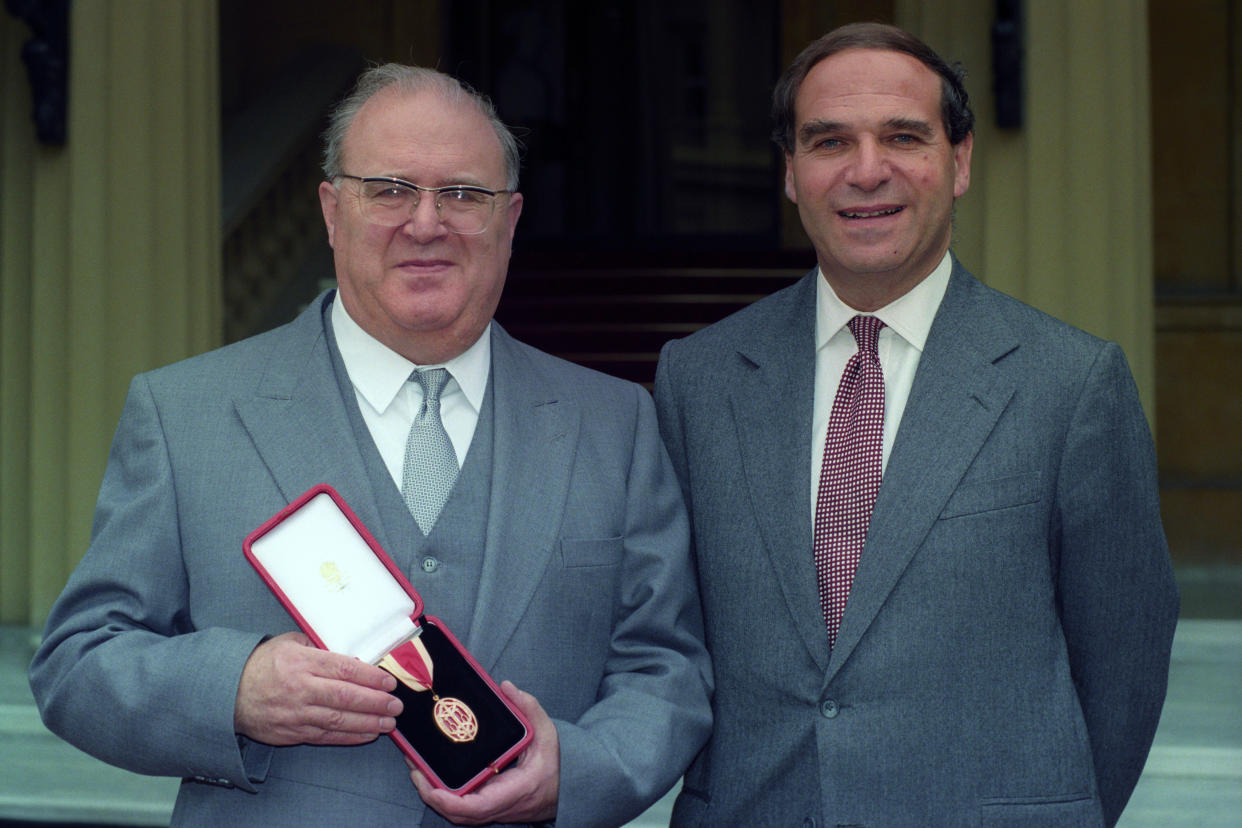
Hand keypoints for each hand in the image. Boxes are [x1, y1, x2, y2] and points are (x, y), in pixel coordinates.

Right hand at [234, 631, 401, 745]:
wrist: (227, 693)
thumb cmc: (261, 664)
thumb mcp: (289, 642)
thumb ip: (319, 645)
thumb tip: (350, 650)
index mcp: (301, 662)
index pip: (343, 669)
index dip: (370, 677)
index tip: (388, 682)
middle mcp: (300, 688)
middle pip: (345, 696)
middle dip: (375, 702)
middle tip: (396, 705)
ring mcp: (296, 713)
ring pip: (338, 719)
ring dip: (368, 723)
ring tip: (389, 723)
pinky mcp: (292, 732)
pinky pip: (326, 735)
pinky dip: (349, 736)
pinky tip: (368, 734)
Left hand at [409, 681, 558, 823]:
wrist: (567, 787)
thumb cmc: (556, 762)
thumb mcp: (547, 731)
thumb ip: (528, 708)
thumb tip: (505, 687)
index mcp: (516, 789)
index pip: (478, 806)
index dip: (451, 802)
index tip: (431, 789)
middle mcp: (502, 805)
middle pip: (460, 814)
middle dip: (432, 795)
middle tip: (414, 769)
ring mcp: (495, 809)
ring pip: (458, 814)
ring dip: (434, 796)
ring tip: (417, 770)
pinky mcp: (490, 807)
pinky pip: (463, 809)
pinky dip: (445, 797)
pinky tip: (433, 777)